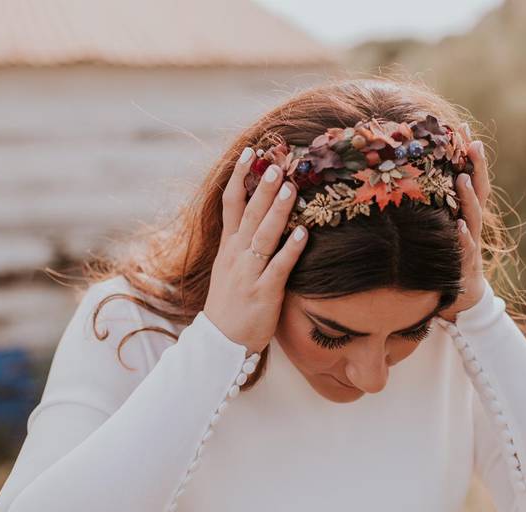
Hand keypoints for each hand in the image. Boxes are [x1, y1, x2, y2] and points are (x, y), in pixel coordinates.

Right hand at [203, 147, 307, 354]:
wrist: (220, 343)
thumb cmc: (230, 304)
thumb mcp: (229, 267)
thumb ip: (242, 242)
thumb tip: (259, 215)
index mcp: (228, 247)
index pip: (231, 204)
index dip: (239, 177)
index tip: (249, 153)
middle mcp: (236, 255)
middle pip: (249, 214)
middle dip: (263, 187)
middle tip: (277, 162)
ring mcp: (249, 273)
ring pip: (264, 236)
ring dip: (278, 211)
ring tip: (292, 187)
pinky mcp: (264, 292)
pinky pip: (279, 267)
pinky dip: (291, 250)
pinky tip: (304, 233)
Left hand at [437, 135, 489, 322]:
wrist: (463, 298)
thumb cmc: (448, 257)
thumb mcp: (441, 228)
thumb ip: (433, 204)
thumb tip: (404, 176)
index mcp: (466, 213)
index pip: (471, 178)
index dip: (468, 155)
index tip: (463, 128)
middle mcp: (472, 224)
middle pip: (478, 192)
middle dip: (477, 167)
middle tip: (473, 143)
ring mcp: (471, 244)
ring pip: (473, 217)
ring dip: (468, 197)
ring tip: (463, 177)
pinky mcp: (465, 266)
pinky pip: (465, 250)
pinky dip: (462, 238)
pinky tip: (458, 227)